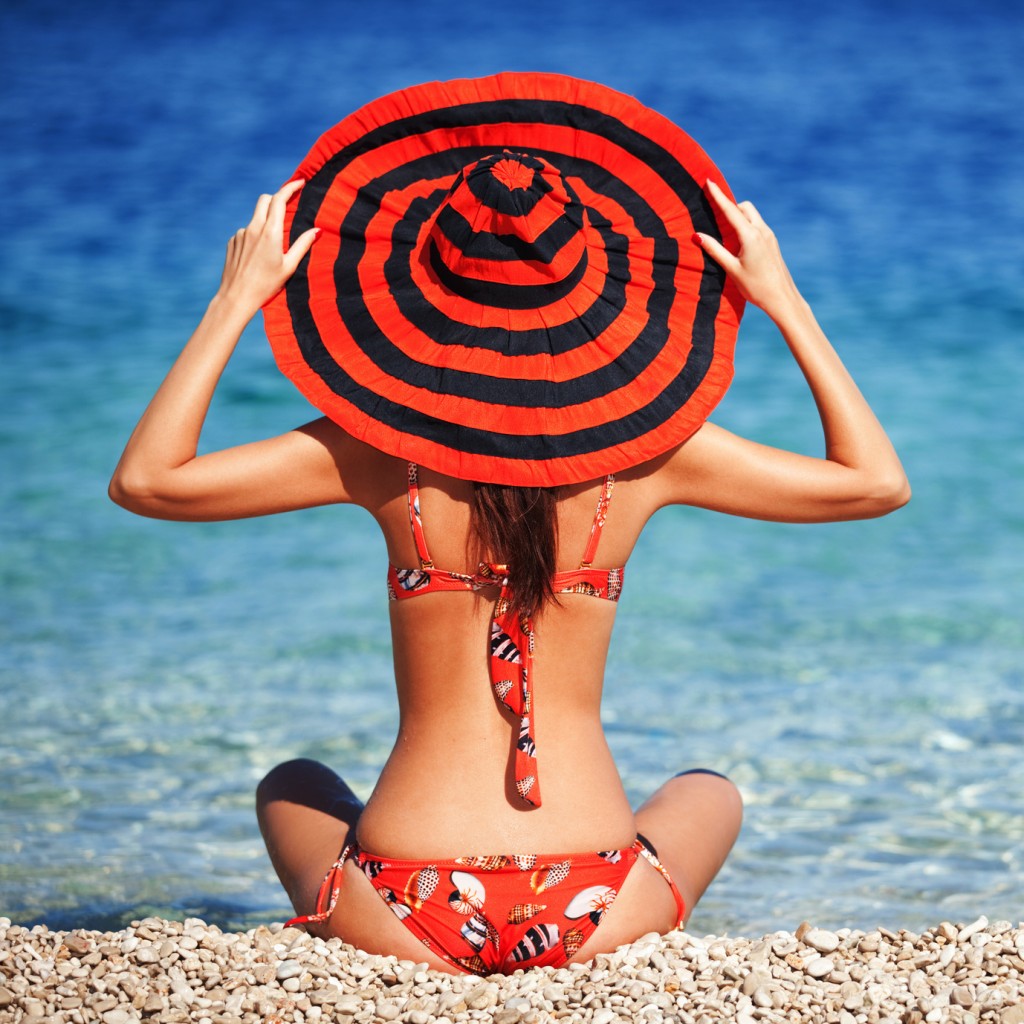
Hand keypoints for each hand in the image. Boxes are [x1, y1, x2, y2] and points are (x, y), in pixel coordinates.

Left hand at [216, 179, 318, 314]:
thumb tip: (316, 230)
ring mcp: (240, 234)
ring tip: (270, 248)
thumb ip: (303, 245)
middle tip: (287, 207)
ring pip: (256, 218)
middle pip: (264, 200)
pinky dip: (254, 237)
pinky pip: (246, 232)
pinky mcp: (232, 241)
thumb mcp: (289, 267)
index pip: (279, 200)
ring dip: (265, 223)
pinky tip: (256, 256)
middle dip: (276, 199)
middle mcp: (253, 228)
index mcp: (270, 233)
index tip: (299, 183)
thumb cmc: (266, 285)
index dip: (290, 188)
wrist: (237, 296)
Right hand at [694, 180, 801, 321]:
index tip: (709, 182)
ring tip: (726, 231)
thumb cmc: (755, 287)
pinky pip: (757, 225)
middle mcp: (762, 231)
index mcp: (750, 236)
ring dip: (739, 216)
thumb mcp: (732, 269)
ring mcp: (769, 236)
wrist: (782, 298)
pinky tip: (739, 242)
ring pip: (752, 215)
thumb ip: (715, 250)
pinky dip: (746, 225)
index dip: (718, 196)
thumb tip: (697, 235)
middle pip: (744, 207)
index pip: (731, 210)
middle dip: (731, 206)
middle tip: (716, 214)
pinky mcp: (772, 243)